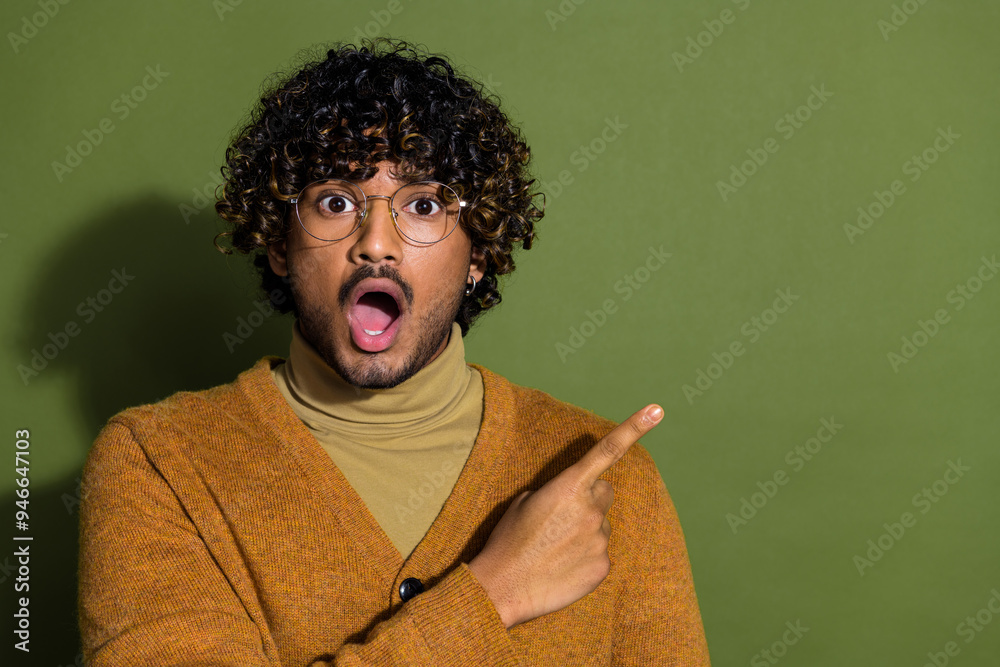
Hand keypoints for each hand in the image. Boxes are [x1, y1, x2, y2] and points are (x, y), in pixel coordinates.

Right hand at [467, 404, 663, 628]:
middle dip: (589, 499)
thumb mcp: (526, 501)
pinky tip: (562, 565)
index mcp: (569, 486)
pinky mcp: (603, 566)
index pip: (607, 450)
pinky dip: (585, 556)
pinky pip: (600, 552)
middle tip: (561, 518)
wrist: (503, 587)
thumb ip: (559, 491)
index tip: (657, 410)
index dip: (635, 428)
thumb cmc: (509, 539)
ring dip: (584, 530)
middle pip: (604, 493)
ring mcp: (600, 539)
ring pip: (600, 525)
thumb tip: (576, 498)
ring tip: (555, 547)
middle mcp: (591, 509)